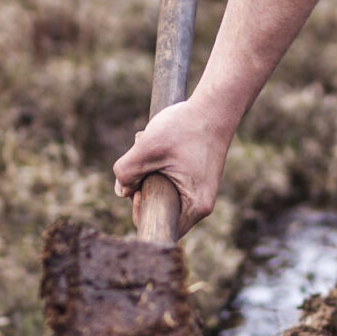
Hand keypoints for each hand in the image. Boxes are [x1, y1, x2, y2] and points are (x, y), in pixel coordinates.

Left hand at [113, 94, 235, 234]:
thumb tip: (121, 190)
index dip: (142, 212)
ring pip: (163, 195)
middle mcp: (201, 205)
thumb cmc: (186, 127)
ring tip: (151, 149)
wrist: (215, 107)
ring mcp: (201, 192)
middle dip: (144, 189)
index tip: (139, 189)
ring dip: (150, 174)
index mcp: (195, 207)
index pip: (161, 228)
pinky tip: (159, 147)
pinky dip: (160, 168)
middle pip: (160, 211)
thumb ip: (126, 172)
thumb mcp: (147, 148)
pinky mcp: (198, 180)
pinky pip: (171, 184)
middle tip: (144, 162)